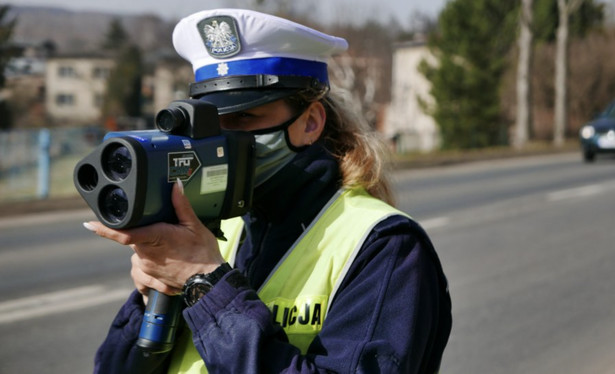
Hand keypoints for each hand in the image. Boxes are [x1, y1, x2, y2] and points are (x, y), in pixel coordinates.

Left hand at [83, 180, 224, 295]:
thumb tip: (174, 185)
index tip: (89, 224)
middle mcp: (146, 254)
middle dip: (145, 234)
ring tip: (172, 251)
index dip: (104, 229)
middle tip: (167, 234)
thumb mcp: (195, 225)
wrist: (209, 282)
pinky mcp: (151, 279)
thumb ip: (181, 205)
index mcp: (155, 237)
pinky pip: (143, 270)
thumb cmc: (203, 254)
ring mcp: (147, 268)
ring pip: (138, 255)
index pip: (123, 233)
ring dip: (149, 250)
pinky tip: (168, 265)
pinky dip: (152, 266)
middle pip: (134, 240)